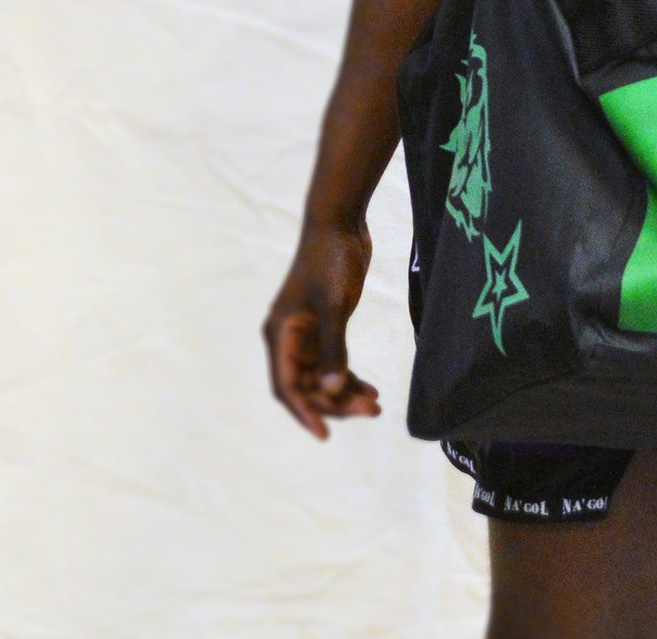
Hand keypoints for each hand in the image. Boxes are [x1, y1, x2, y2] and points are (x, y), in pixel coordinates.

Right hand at [263, 222, 380, 439]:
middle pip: (308, 385)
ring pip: (322, 376)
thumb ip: (334, 347)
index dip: (304, 412)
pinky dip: (349, 375)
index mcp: (280, 334)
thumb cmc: (331, 260)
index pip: (288, 386)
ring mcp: (307, 332)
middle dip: (336, 402)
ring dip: (345, 392)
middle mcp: (288, 338)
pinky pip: (333, 361)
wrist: (340, 223)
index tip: (324, 434)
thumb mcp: (334, 305)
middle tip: (371, 410)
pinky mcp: (324, 325)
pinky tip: (369, 387)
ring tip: (375, 405)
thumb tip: (333, 388)